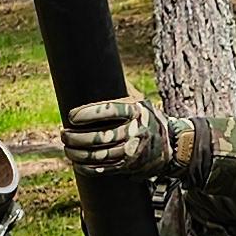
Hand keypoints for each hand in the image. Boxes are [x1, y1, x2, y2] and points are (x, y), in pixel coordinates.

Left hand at [62, 98, 184, 177]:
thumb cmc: (148, 117)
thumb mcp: (140, 101)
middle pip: (101, 136)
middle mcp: (135, 130)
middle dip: (77, 137)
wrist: (172, 144)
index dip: (88, 114)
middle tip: (64, 134)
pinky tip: (76, 163)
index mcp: (135, 111)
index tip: (72, 116)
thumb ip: (122, 89)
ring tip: (67, 148)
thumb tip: (101, 66)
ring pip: (100, 155)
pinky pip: (105, 169)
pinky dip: (88, 168)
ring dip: (79, 153)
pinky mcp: (130, 166)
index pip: (109, 111)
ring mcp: (133, 151)